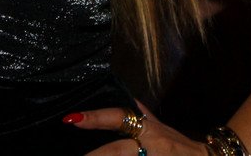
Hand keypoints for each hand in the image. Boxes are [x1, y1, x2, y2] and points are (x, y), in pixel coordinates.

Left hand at [65, 104, 210, 155]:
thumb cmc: (179, 145)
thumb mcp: (160, 126)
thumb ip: (142, 114)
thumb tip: (126, 100)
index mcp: (148, 129)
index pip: (118, 119)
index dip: (95, 119)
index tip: (71, 119)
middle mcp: (150, 143)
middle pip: (117, 151)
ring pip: (121, 155)